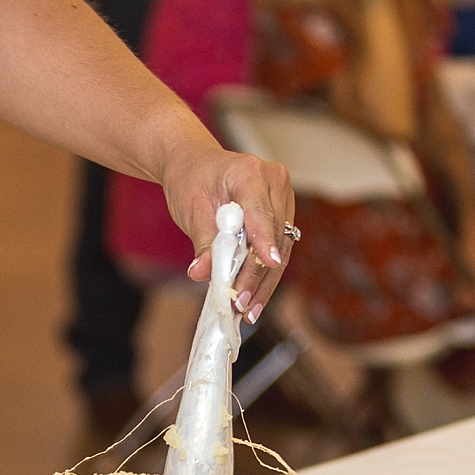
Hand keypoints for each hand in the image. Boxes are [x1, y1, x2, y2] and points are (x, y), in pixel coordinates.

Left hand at [160, 138, 296, 322]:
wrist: (195, 164)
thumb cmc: (191, 179)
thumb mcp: (191, 209)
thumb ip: (202, 242)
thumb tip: (202, 272)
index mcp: (250, 172)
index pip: (260, 211)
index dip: (264, 240)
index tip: (269, 263)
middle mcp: (275, 182)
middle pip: (272, 236)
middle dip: (256, 274)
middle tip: (240, 303)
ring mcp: (283, 197)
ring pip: (280, 248)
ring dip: (263, 282)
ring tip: (248, 310)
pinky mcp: (283, 214)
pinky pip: (277, 248)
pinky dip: (264, 274)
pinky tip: (253, 298)